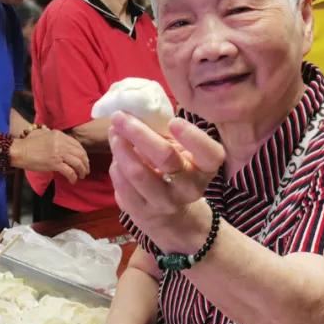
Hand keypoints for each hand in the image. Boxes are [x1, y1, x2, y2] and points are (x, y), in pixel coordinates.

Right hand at [10, 129, 89, 182]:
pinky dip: (73, 177)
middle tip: (85, 170)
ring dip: (82, 171)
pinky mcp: (55, 163)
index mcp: (59, 135)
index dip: (83, 154)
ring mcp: (59, 153)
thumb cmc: (28, 144)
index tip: (84, 161)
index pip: (77, 144)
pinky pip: (70, 171)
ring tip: (81, 176)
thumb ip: (55, 138)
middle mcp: (61, 142)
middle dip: (85, 163)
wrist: (19, 151)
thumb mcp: (43, 135)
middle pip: (80, 153)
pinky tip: (72, 181)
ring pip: (78, 163)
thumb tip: (63, 145)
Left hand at [107, 112, 223, 242]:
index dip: (193, 137)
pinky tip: (116, 155)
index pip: (209, 153)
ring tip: (114, 132)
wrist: (171, 213)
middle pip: (165, 158)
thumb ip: (163, 131)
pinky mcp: (142, 211)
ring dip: (121, 148)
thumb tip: (133, 110)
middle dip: (138, 133)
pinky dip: (116, 166)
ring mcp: (166, 202)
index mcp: (205, 167)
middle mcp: (190, 187)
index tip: (174, 121)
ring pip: (138, 173)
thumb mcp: (179, 149)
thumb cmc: (174, 167)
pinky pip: (123, 186)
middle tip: (120, 116)